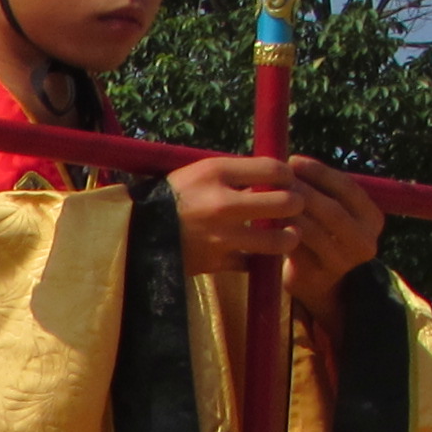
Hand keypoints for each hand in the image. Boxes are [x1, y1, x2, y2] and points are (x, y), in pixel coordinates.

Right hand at [162, 155, 304, 278]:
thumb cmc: (171, 197)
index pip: (273, 169)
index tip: (288, 180)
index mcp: (215, 173)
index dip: (289, 174)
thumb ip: (234, 173)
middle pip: (284, 203)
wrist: (135, 232)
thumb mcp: (198, 172)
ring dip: (289, 237)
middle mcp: (222, 204)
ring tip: (290, 234)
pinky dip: (259, 260)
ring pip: (277, 240)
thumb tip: (274, 175)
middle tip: (295, 206)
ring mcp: (221, 237)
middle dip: (296, 204)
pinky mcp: (216, 262)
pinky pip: (252, 263)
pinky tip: (260, 253)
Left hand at [279, 158, 386, 321]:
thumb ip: (321, 188)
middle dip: (302, 191)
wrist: (316, 280)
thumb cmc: (321, 232)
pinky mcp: (317, 277)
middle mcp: (365, 242)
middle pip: (332, 210)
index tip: (293, 160)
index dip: (320, 172)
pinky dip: (278, 231)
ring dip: (287, 211)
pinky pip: (295, 249)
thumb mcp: (333, 210)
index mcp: (373, 219)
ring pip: (311, 230)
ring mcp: (343, 263)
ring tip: (266, 195)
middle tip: (276, 178)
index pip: (349, 188)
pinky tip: (263, 218)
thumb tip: (290, 160)